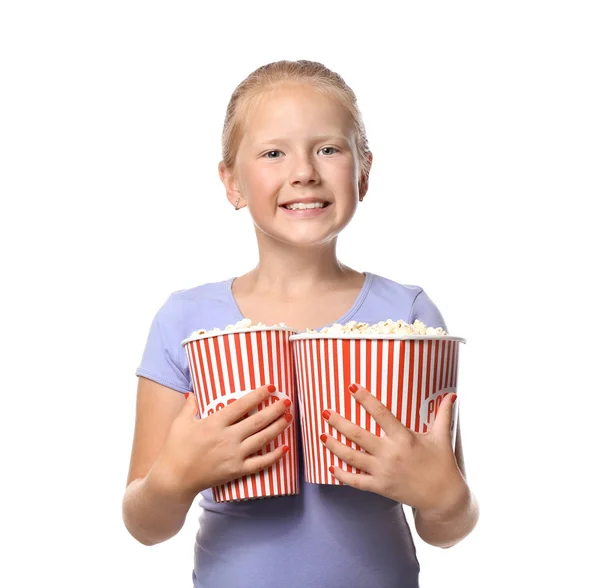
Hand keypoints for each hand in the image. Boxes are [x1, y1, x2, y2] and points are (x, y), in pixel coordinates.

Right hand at [155, 385, 292, 499]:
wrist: (174, 479)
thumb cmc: (175, 449)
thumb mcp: (180, 423)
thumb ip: (190, 406)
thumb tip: (192, 392)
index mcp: (214, 423)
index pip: (241, 405)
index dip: (258, 395)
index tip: (270, 387)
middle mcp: (227, 438)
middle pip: (257, 421)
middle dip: (275, 409)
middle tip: (287, 400)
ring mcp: (234, 455)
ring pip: (262, 439)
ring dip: (278, 427)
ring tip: (289, 417)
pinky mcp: (237, 470)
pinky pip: (260, 463)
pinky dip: (274, 456)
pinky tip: (285, 448)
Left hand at [321, 384, 466, 513]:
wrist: (443, 498)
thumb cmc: (442, 464)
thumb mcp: (442, 437)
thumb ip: (442, 414)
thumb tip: (452, 395)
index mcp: (404, 438)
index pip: (380, 413)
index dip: (365, 399)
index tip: (351, 387)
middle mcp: (390, 454)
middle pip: (358, 435)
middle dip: (338, 422)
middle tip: (324, 411)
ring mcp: (383, 472)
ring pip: (351, 457)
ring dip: (333, 446)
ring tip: (321, 435)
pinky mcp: (380, 487)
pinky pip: (355, 481)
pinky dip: (341, 474)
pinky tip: (330, 465)